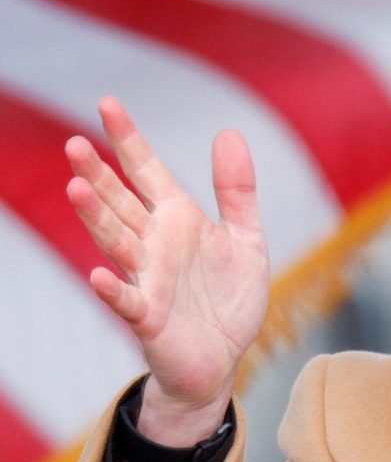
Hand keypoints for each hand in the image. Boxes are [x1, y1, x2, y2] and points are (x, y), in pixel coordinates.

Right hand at [66, 98, 269, 450]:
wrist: (225, 358)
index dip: (129, 140)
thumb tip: (229, 133)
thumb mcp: (246, 239)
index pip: (148, 172)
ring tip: (76, 188)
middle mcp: (155, 245)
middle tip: (74, 144)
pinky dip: (113, 290)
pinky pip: (127, 302)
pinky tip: (98, 275)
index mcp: (177, 221)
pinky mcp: (149, 318)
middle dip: (98, 175)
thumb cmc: (227, 298)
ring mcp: (148, 280)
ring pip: (116, 243)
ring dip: (96, 218)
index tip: (107, 103)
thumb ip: (237, 190)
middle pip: (120, 203)